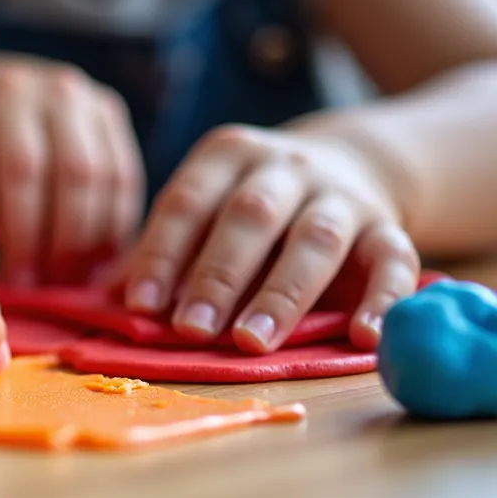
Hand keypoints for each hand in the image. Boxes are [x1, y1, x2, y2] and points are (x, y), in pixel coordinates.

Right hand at [0, 43, 143, 284]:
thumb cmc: (5, 149)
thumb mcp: (57, 155)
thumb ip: (86, 199)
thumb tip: (104, 276)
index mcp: (96, 108)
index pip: (117, 177)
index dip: (106, 235)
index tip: (87, 279)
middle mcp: (58, 93)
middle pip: (77, 174)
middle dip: (66, 240)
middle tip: (49, 283)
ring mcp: (5, 96)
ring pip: (25, 171)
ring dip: (23, 234)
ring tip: (17, 275)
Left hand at [118, 125, 419, 352]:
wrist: (349, 165)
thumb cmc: (251, 206)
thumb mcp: (205, 210)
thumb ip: (161, 250)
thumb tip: (104, 300)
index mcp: (226, 155)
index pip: (186, 203)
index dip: (161, 254)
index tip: (140, 305)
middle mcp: (284, 167)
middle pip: (249, 218)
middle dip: (217, 276)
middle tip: (190, 329)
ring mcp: (340, 194)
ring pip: (315, 240)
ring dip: (282, 294)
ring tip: (252, 342)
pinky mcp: (388, 226)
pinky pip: (393, 260)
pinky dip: (382, 299)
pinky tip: (362, 337)